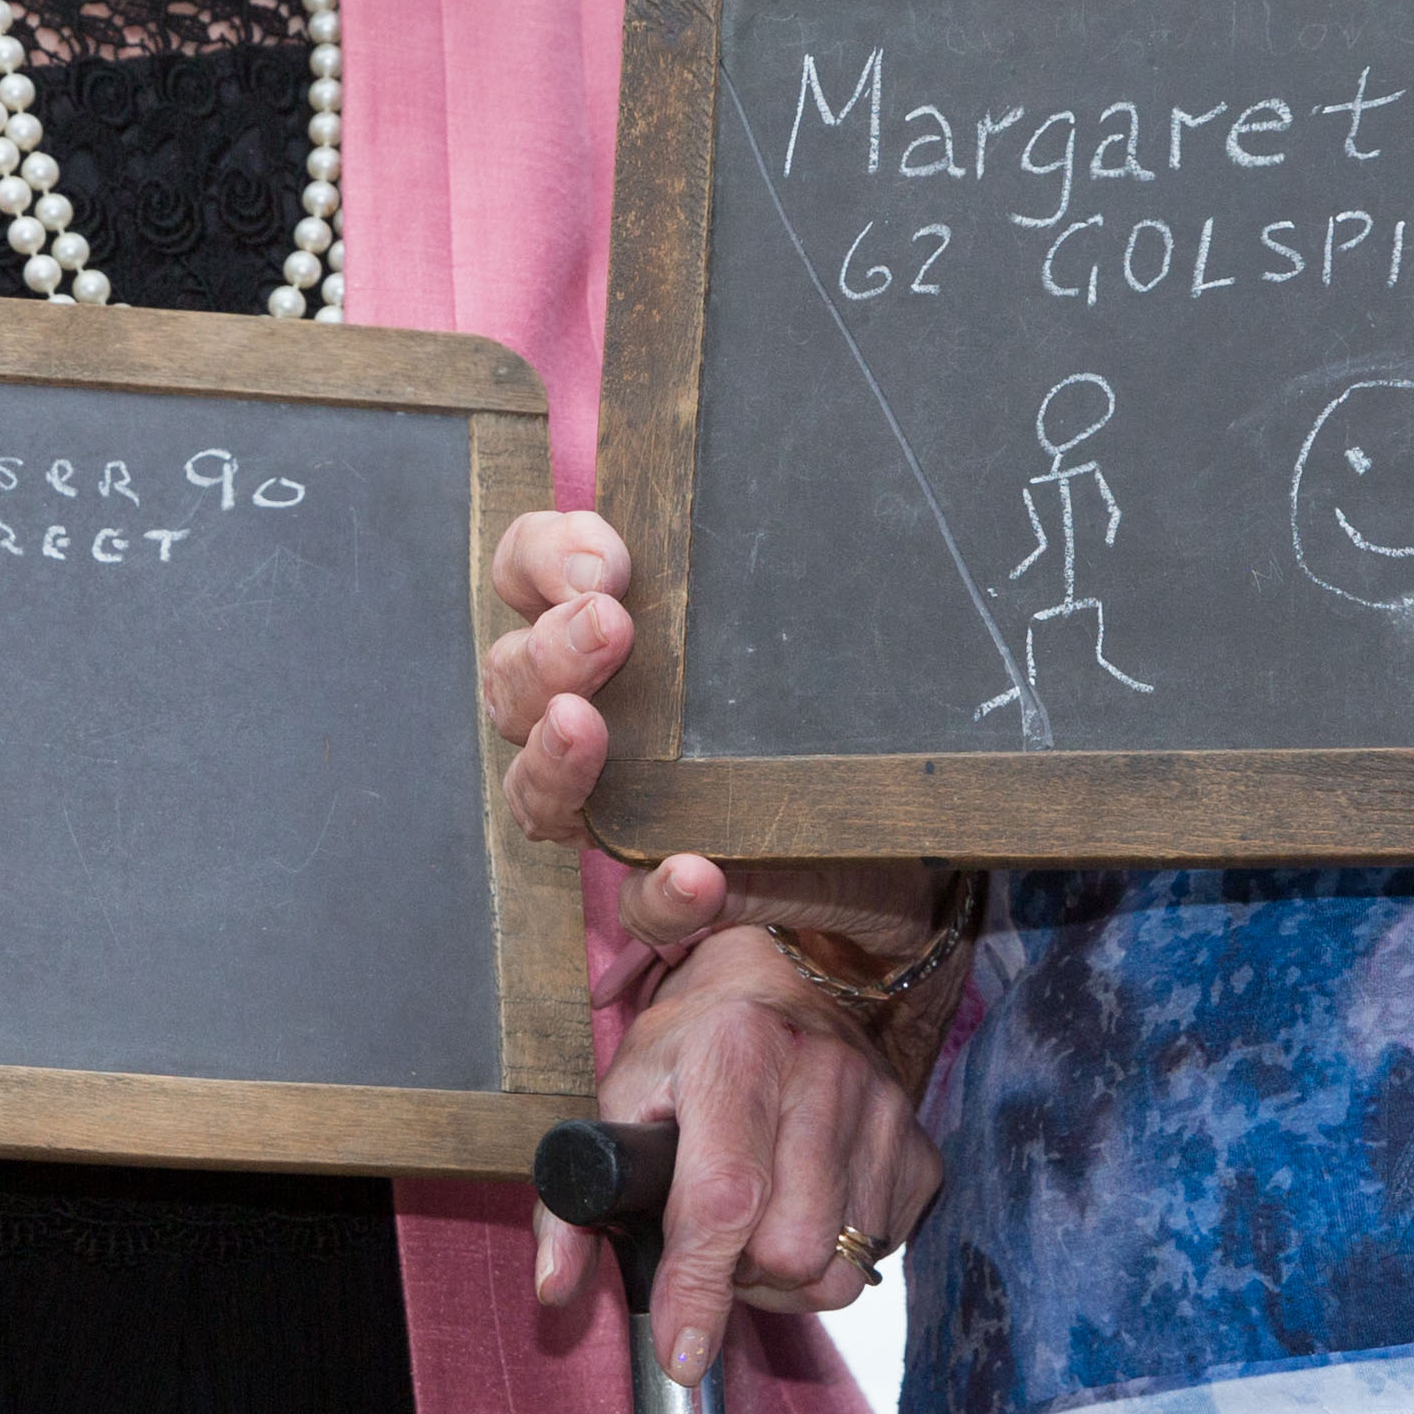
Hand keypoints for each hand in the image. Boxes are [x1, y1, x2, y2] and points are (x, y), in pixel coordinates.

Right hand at [483, 507, 937, 978]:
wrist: (899, 829)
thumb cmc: (824, 708)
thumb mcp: (801, 624)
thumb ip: (761, 576)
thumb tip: (784, 508)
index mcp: (602, 635)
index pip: (526, 574)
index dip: (543, 556)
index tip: (611, 561)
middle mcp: (590, 718)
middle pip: (514, 681)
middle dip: (548, 649)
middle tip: (609, 626)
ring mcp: (617, 810)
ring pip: (535, 791)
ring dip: (555, 758)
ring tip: (586, 730)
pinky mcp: (670, 892)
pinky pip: (638, 905)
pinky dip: (660, 889)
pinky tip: (696, 870)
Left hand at [525, 927, 943, 1383]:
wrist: (796, 972)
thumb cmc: (699, 1040)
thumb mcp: (621, 1094)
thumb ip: (574, 1197)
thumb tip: (555, 1288)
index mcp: (735, 1049)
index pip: (723, 1198)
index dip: (698, 1286)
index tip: (679, 1349)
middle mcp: (822, 1075)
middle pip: (791, 1253)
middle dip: (744, 1272)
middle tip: (716, 1233)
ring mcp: (883, 1113)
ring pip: (839, 1271)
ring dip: (787, 1273)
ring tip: (760, 1220)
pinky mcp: (920, 1148)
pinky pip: (878, 1257)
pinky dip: (834, 1255)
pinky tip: (806, 1205)